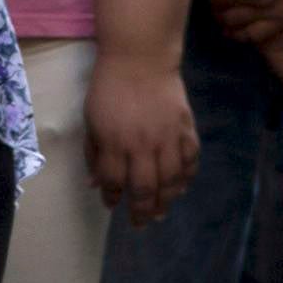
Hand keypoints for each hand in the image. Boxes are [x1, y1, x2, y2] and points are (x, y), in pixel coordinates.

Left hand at [85, 53, 200, 224]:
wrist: (140, 58)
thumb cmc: (109, 88)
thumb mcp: (91, 120)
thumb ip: (94, 153)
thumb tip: (95, 183)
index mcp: (114, 143)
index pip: (114, 182)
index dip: (113, 197)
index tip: (112, 205)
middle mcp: (142, 146)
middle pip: (144, 189)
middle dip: (141, 211)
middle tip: (140, 223)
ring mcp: (167, 138)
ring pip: (171, 180)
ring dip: (166, 201)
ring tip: (161, 213)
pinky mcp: (185, 128)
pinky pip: (191, 159)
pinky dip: (188, 176)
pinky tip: (182, 186)